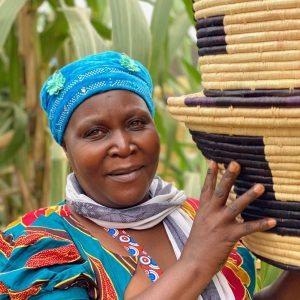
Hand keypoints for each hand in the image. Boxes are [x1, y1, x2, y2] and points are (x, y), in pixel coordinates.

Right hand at [180, 160, 276, 278]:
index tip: (214, 160)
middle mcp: (211, 213)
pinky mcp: (229, 236)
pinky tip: (272, 221)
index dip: (210, 174)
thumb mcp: (199, 223)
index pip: (206, 188)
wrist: (193, 262)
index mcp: (203, 209)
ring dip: (249, 196)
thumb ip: (208, 211)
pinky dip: (260, 224)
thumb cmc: (197, 243)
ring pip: (236, 206)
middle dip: (228, 176)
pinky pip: (247, 228)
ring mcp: (220, 224)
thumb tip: (214, 203)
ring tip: (260, 186)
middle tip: (235, 163)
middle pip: (220, 191)